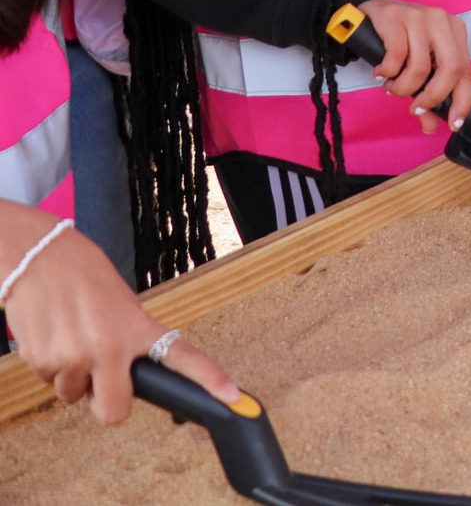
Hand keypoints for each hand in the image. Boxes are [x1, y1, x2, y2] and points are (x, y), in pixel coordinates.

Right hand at [1, 206, 239, 424]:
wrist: (40, 257)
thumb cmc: (85, 278)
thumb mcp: (123, 306)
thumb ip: (131, 342)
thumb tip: (128, 379)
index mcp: (138, 328)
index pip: (182, 357)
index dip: (210, 380)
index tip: (233, 397)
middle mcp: (108, 347)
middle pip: (114, 411)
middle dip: (108, 404)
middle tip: (102, 382)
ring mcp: (73, 357)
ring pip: (73, 395)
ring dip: (73, 376)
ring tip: (72, 336)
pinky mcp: (41, 360)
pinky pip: (49, 382)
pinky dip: (51, 366)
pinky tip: (54, 334)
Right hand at [357, 0, 470, 129]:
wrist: (371, 12)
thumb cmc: (400, 39)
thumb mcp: (418, 64)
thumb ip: (426, 93)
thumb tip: (431, 126)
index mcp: (456, 32)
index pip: (466, 72)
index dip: (462, 101)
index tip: (454, 123)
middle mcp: (442, 22)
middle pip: (450, 69)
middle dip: (432, 96)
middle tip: (415, 107)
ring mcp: (420, 17)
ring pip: (420, 67)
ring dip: (403, 88)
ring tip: (392, 87)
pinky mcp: (396, 17)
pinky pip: (396, 57)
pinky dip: (388, 72)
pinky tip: (382, 72)